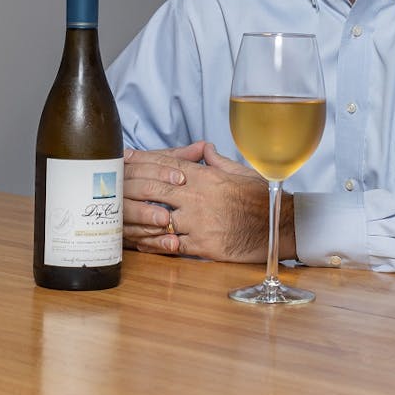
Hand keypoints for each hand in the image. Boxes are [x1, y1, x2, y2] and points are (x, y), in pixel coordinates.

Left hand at [123, 142, 295, 262]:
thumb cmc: (261, 198)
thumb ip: (217, 160)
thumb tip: (203, 148)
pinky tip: (140, 241)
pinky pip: (172, 245)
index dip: (142, 161)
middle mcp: (199, 197)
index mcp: (206, 176)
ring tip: (119, 216)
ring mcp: (200, 223)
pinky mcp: (204, 246)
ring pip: (159, 218)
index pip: (166, 164)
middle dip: (131, 187)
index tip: (124, 158)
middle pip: (154, 189)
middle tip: (114, 187)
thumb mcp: (240, 171)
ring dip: (138, 218)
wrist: (280, 226)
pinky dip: (154, 243)